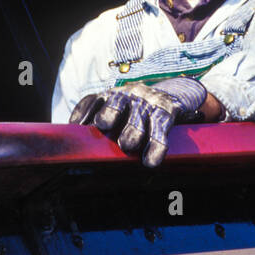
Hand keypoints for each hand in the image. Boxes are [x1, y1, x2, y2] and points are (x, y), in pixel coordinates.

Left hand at [69, 77, 207, 167]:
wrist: (177, 93)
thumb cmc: (140, 109)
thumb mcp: (121, 108)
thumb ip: (103, 120)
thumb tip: (81, 139)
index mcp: (113, 95)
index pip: (93, 100)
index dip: (83, 113)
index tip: (77, 126)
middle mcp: (129, 95)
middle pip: (115, 103)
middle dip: (109, 114)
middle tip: (103, 125)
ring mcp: (149, 102)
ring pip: (138, 119)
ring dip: (132, 132)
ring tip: (127, 145)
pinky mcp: (168, 112)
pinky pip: (160, 131)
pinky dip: (156, 147)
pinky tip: (150, 161)